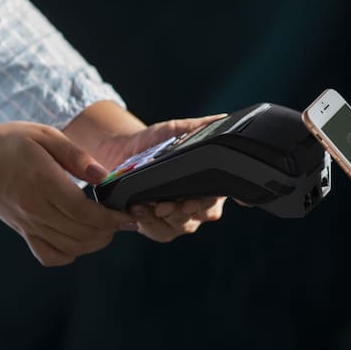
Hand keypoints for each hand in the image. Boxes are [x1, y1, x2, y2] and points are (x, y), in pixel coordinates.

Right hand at [0, 122, 136, 265]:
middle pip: (81, 233)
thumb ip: (77, 156)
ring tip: (108, 228)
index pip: (82, 211)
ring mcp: (28, 224)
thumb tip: (103, 176)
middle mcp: (35, 209)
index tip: (128, 216)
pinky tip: (80, 240)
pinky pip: (49, 255)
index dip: (110, 219)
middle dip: (110, 231)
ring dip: (95, 242)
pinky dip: (70, 254)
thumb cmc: (11, 143)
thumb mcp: (46, 136)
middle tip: (123, 219)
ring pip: (70, 247)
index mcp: (42, 183)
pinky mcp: (24, 232)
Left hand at [94, 114, 227, 242]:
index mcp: (211, 183)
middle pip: (205, 213)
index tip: (213, 195)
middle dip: (193, 209)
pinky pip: (160, 232)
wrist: (122, 153)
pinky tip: (140, 209)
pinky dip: (150, 222)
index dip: (227, 197)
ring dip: (171, 217)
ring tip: (157, 206)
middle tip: (182, 204)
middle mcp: (200, 204)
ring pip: (183, 226)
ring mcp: (181, 219)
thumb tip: (223, 118)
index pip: (223, 193)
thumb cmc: (155, 143)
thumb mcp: (177, 130)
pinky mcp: (158, 227)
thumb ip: (200, 126)